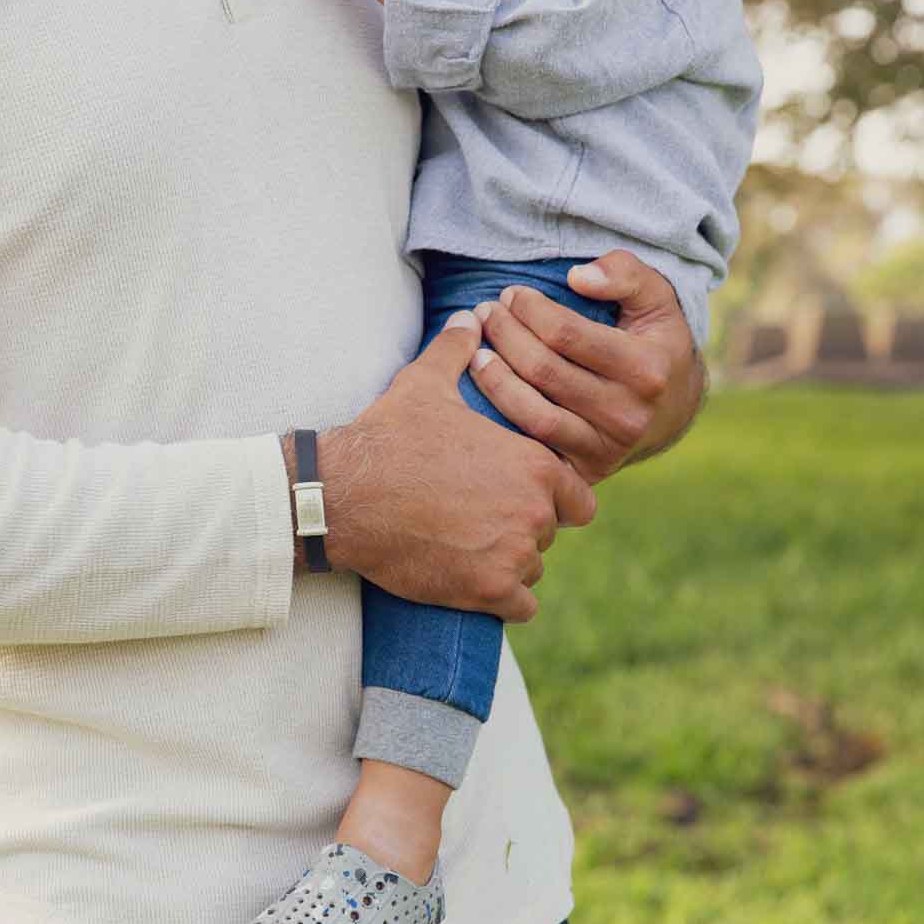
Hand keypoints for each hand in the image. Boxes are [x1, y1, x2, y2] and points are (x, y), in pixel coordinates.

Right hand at [308, 311, 596, 623]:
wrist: (344, 496)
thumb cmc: (388, 437)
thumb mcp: (424, 384)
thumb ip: (456, 350)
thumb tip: (468, 316)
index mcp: (534, 464)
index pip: (579, 497)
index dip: (553, 497)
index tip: (519, 495)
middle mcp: (534, 512)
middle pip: (550, 532)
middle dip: (523, 527)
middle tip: (482, 518)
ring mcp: (513, 555)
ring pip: (532, 568)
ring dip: (509, 562)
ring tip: (469, 546)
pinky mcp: (487, 592)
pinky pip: (520, 606)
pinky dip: (501, 599)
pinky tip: (472, 580)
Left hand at [469, 251, 705, 483]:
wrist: (672, 411)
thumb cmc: (654, 342)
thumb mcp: (656, 299)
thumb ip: (625, 274)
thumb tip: (578, 276)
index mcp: (646, 369)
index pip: (566, 333)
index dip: (528, 309)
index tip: (510, 294)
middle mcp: (627, 414)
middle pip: (543, 371)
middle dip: (504, 336)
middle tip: (485, 314)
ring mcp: (605, 448)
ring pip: (533, 414)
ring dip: (493, 379)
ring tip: (476, 351)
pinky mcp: (585, 471)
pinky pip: (532, 446)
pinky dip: (502, 420)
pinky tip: (483, 393)